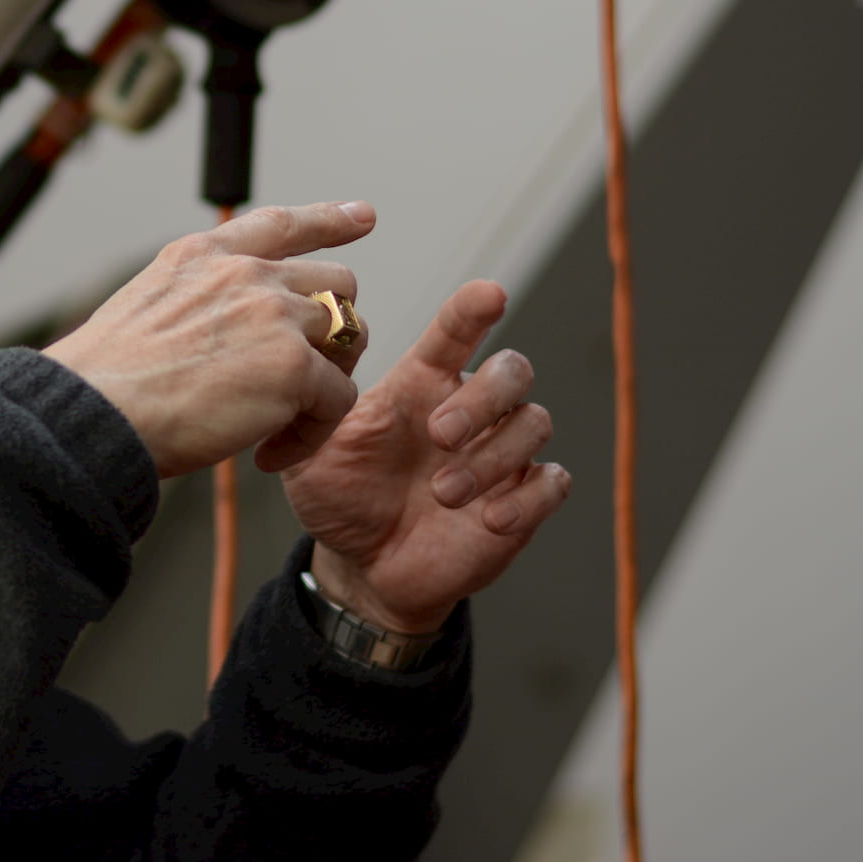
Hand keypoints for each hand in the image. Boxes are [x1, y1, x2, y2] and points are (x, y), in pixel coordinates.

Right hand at [44, 202, 375, 478]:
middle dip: (333, 327)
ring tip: (288, 419)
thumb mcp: (149, 307)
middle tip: (307, 377)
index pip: (281, 223)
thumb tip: (230, 333)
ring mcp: (274, 314)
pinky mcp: (293, 366)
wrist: (95, 412)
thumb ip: (200, 301)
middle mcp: (246, 273)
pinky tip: (269, 452)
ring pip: (349, 333)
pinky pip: (338, 399)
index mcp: (204, 255)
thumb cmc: (107, 382)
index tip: (362, 216)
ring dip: (329, 379)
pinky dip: (312, 432)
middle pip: (335, 282)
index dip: (328, 219)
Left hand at [282, 280, 569, 634]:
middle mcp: (469, 410)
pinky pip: (553, 482)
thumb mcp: (310, 453)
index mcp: (421, 384)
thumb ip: (312, 409)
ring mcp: (500, 456)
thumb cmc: (340, 496)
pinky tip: (489, 518)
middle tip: (439, 434)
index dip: (473, 310)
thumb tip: (309, 361)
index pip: (455, 332)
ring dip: (493, 455)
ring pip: (534, 422)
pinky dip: (528, 498)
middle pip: (512, 370)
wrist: (362, 566)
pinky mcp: (521, 502)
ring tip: (444, 492)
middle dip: (483, 396)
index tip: (489, 295)